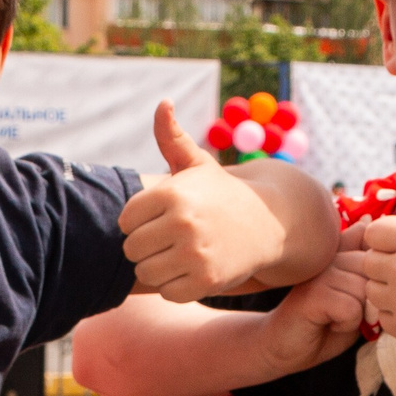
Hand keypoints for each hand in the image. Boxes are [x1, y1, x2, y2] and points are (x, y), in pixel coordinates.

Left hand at [121, 101, 283, 300]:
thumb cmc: (221, 193)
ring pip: (146, 273)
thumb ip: (171, 138)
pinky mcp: (206, 281)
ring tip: (180, 254)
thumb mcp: (197, 164)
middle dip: (147, 246)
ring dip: (160, 268)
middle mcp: (183, 222)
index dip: (140, 221)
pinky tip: (194, 269)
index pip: (125, 221)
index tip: (161, 217)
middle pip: (132, 249)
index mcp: (172, 193)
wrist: (269, 222)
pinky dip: (177, 286)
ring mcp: (195, 254)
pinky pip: (168, 291)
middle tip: (171, 239)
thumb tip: (162, 103)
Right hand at [259, 223, 368, 374]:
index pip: (376, 254)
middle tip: (349, 312)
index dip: (376, 282)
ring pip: (364, 290)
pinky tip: (330, 324)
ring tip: (336, 317)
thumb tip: (381, 241)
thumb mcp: (355, 297)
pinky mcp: (312, 295)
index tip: (358, 297)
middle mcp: (328, 256)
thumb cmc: (324, 324)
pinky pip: (351, 308)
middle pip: (373, 271)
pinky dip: (346, 323)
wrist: (285, 347)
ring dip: (357, 314)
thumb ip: (368, 274)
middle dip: (369, 300)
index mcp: (339, 252)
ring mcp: (319, 274)